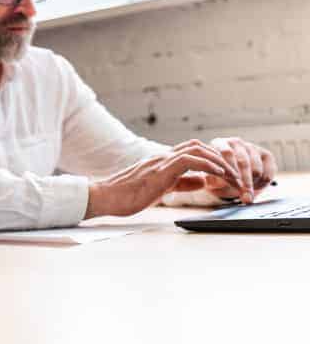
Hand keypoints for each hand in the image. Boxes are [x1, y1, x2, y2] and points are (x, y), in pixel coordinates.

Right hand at [85, 139, 244, 218]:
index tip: (228, 173)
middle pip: (198, 146)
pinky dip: (207, 165)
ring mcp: (160, 161)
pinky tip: (217, 175)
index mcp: (162, 161)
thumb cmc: (127, 195)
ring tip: (232, 175)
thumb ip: (181, 183)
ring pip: (196, 149)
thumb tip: (202, 180)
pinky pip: (188, 160)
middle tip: (237, 175)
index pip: (193, 150)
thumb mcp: (161, 189)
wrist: (106, 197)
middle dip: (221, 158)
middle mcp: (162, 156)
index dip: (214, 159)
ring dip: (218, 161)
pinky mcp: (159, 170)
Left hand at [202, 137, 276, 203]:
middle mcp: (236, 143)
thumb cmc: (218, 175)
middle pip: (243, 162)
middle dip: (244, 182)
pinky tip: (255, 186)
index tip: (231, 182)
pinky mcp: (266, 155)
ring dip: (253, 183)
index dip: (230, 168)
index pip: (226, 153)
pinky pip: (268, 172)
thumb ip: (211, 179)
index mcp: (219, 143)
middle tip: (245, 196)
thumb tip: (210, 181)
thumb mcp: (212, 177)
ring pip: (256, 169)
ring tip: (246, 191)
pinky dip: (263, 183)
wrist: (233, 176)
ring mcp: (252, 148)